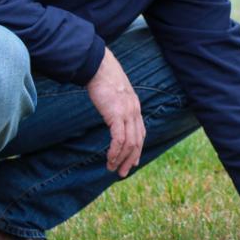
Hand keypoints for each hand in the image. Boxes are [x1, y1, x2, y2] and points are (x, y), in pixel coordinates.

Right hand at [86, 48, 144, 176]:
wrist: (99, 67)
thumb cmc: (103, 79)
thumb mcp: (115, 94)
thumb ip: (117, 104)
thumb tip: (111, 110)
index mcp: (135, 107)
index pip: (141, 133)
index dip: (137, 149)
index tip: (132, 162)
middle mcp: (135, 111)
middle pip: (138, 142)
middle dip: (130, 159)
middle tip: (122, 173)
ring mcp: (127, 113)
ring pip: (129, 143)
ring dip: (121, 159)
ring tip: (113, 169)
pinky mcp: (117, 114)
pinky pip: (119, 139)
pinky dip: (115, 152)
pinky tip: (110, 159)